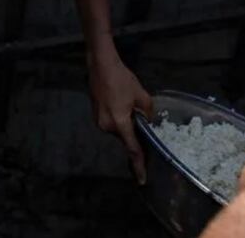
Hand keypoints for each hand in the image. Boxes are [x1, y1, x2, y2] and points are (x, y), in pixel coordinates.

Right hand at [87, 52, 153, 182]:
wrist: (100, 65)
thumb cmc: (121, 79)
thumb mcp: (141, 95)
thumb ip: (148, 112)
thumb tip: (149, 122)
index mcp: (119, 123)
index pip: (132, 149)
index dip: (139, 165)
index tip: (142, 179)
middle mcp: (106, 126)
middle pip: (124, 138)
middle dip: (134, 133)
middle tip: (142, 121)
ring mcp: (98, 120)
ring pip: (118, 130)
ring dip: (126, 124)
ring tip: (130, 106)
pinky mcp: (95, 114)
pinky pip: (111, 123)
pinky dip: (118, 119)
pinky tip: (121, 104)